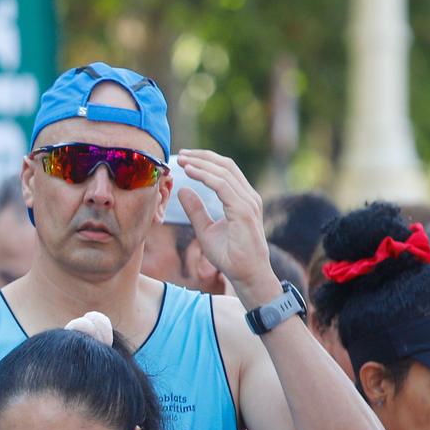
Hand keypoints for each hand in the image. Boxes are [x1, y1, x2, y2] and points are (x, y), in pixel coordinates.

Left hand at [170, 150, 272, 304]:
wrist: (247, 275)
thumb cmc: (230, 256)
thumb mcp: (206, 230)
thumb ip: (196, 210)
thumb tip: (182, 190)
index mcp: (242, 199)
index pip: (225, 171)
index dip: (205, 161)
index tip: (184, 159)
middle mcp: (248, 197)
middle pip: (225, 166)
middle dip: (202, 157)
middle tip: (181, 154)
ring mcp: (248, 202)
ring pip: (224, 172)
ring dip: (201, 164)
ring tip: (182, 160)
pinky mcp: (243, 211)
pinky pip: (222, 186)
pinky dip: (205, 176)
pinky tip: (190, 172)